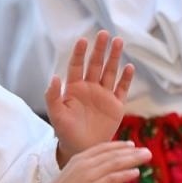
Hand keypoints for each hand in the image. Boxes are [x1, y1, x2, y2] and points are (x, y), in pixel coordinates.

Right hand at [28, 141, 151, 182]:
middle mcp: (84, 164)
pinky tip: (136, 173)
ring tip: (146, 157)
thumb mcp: (70, 179)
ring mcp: (88, 175)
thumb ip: (84, 175)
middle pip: (112, 154)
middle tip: (146, 151)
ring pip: (115, 163)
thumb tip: (99, 179)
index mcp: (77, 159)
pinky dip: (125, 174)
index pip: (102, 149)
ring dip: (132, 159)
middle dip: (130, 151)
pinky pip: (112, 178)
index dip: (118, 146)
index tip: (130, 145)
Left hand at [47, 31, 134, 156]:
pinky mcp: (116, 105)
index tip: (82, 40)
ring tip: (118, 42)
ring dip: (114, 58)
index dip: (79, 53)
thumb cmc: (65, 132)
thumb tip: (54, 77)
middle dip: (100, 49)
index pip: (77, 65)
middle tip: (105, 34)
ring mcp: (104, 95)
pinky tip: (129, 67)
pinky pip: (122, 89)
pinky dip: (126, 79)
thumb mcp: (56, 115)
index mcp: (74, 88)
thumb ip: (52, 96)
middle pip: (96, 64)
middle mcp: (90, 87)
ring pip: (110, 72)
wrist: (82, 148)